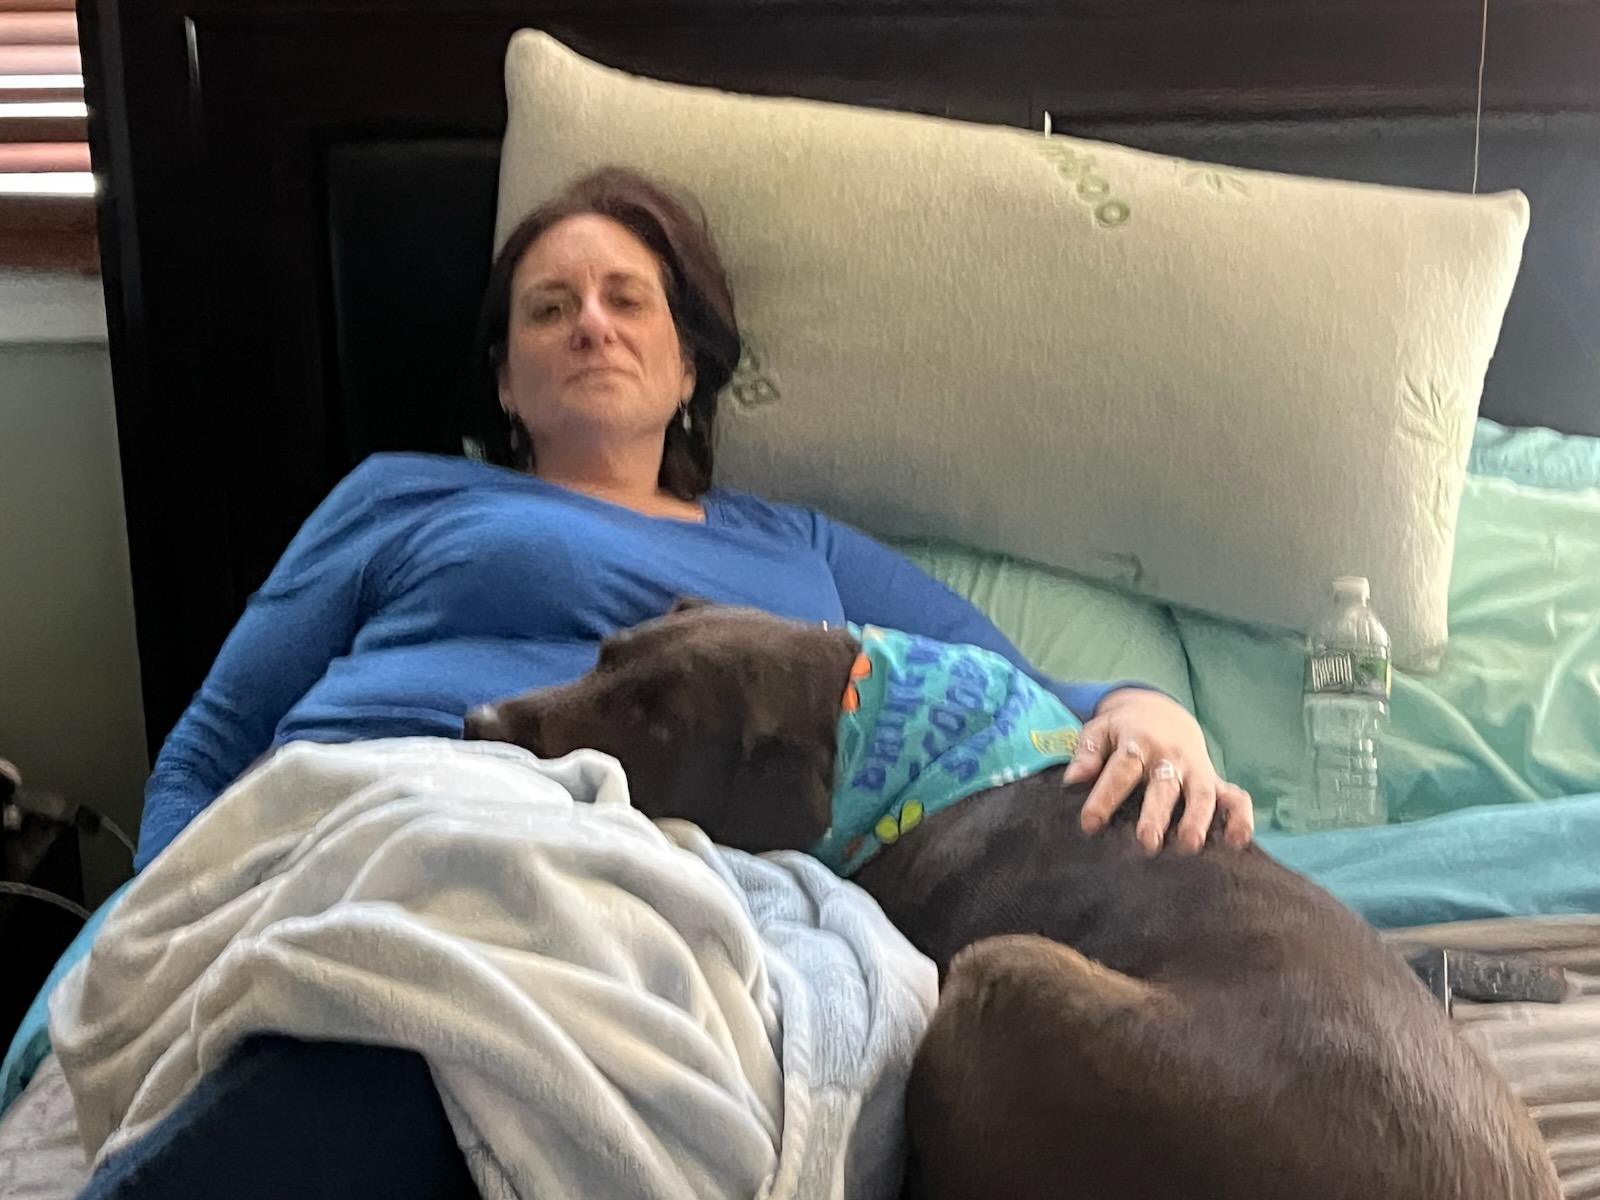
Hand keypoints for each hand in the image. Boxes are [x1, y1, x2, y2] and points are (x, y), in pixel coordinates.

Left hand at [1062, 688, 1253, 854]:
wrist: (1163, 711)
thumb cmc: (1123, 731)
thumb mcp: (1100, 731)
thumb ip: (1087, 753)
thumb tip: (1073, 779)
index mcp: (1137, 743)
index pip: (1121, 770)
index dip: (1105, 797)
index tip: (1090, 825)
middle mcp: (1169, 758)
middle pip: (1164, 786)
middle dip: (1157, 815)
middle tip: (1148, 844)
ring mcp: (1195, 769)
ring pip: (1201, 794)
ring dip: (1198, 819)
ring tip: (1190, 846)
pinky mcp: (1214, 780)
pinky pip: (1235, 796)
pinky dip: (1240, 817)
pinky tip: (1239, 842)